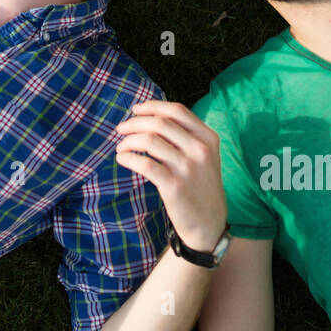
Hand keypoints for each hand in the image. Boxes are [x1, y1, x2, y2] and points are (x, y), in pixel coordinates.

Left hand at [114, 101, 226, 252]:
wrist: (209, 223)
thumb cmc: (201, 186)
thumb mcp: (204, 156)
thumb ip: (186, 136)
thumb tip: (152, 116)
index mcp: (208, 138)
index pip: (177, 111)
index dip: (152, 106)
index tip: (135, 109)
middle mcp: (200, 150)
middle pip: (160, 123)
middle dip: (134, 122)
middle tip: (121, 129)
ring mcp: (188, 168)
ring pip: (150, 141)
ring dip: (128, 141)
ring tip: (121, 147)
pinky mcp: (174, 186)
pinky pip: (144, 164)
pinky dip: (128, 158)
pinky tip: (122, 159)